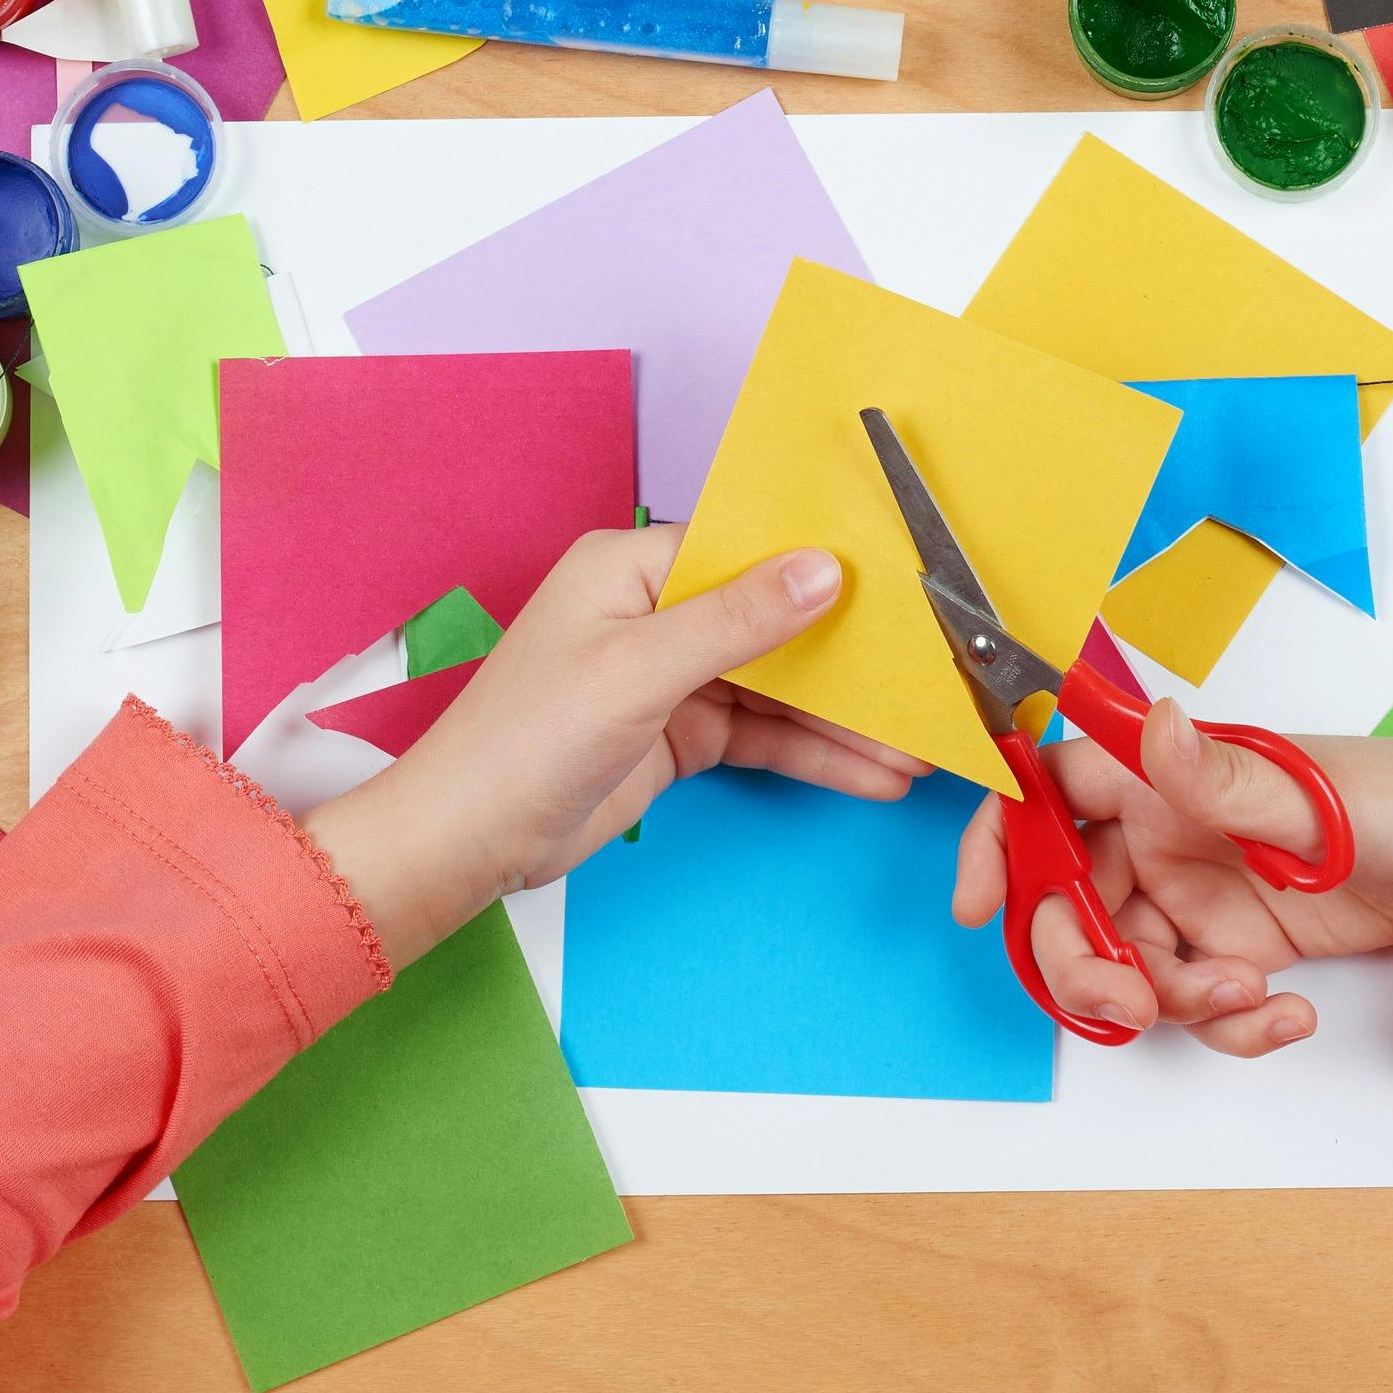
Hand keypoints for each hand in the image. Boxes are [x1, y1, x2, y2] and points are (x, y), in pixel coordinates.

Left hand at [306, 527, 920, 966]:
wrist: (466, 844)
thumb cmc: (522, 742)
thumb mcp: (638, 672)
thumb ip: (736, 621)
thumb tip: (823, 569)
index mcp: (632, 565)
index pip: (746, 548)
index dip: (822, 568)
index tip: (897, 586)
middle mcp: (655, 611)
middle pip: (772, 619)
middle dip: (847, 656)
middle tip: (926, 678)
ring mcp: (669, 676)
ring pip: (777, 684)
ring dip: (843, 719)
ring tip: (917, 747)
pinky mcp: (679, 734)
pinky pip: (763, 733)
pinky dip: (815, 754)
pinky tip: (873, 774)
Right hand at [951, 706, 1392, 1054]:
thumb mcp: (1313, 794)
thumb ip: (1219, 776)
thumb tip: (1147, 726)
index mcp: (1164, 777)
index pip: (1047, 794)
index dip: (998, 840)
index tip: (976, 903)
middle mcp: (1168, 834)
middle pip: (1071, 902)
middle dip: (1084, 963)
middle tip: (1132, 1005)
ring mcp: (1201, 897)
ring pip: (1129, 964)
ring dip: (1171, 1002)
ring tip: (1248, 1002)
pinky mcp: (1240, 951)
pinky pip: (1194, 1001)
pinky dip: (1227, 1024)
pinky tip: (1285, 1015)